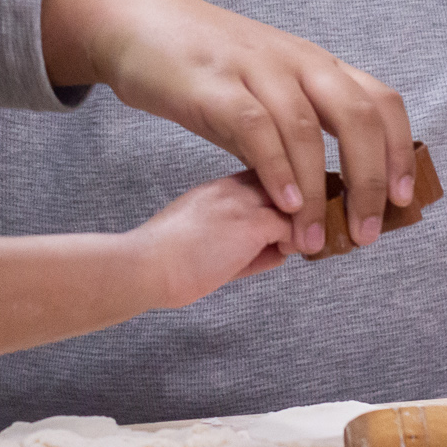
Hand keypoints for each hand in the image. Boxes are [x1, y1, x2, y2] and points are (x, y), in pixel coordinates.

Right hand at [42, 0, 415, 256]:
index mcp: (314, 64)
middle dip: (370, 180)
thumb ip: (292, 133)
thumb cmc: (200, 66)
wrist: (133, 21)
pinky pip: (256, 127)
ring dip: (318, 191)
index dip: (400, 151)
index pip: (381, 102)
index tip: (404, 200)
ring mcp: (254, 68)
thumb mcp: (261, 92)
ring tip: (316, 239)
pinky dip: (277, 169)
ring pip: (308, 129)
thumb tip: (327, 192)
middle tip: (367, 232)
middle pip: (358, 117)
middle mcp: (294, 61)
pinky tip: (284, 205)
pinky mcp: (212, 82)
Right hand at [134, 171, 293, 307]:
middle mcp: (231, 189)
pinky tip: (288, 252)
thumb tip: (272, 251)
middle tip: (296, 231)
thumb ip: (239, 241)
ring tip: (296, 244)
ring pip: (292, 202)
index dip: (275, 199)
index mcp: (216, 190)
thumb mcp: (203, 240)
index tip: (281, 218)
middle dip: (293, 206)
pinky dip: (295, 240)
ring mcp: (243, 204)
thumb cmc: (166, 261)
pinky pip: (291, 227)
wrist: (148, 266)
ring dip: (298, 224)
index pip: (260, 180)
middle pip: (281, 183)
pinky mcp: (252, 225)